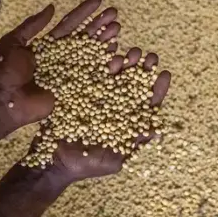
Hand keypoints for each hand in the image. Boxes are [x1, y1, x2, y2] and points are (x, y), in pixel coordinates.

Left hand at [0, 0, 121, 127]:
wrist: (5, 101)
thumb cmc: (5, 72)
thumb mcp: (13, 43)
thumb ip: (31, 25)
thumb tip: (52, 6)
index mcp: (49, 46)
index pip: (70, 25)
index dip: (84, 13)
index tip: (99, 1)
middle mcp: (63, 58)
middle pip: (86, 38)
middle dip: (100, 25)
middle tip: (114, 13)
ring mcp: (70, 74)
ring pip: (93, 55)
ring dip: (106, 41)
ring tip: (117, 29)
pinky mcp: (74, 90)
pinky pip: (94, 78)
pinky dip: (107, 68)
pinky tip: (117, 56)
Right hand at [37, 48, 171, 187]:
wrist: (53, 161)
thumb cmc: (86, 165)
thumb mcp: (113, 159)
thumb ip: (132, 143)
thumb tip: (156, 130)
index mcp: (127, 120)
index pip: (147, 102)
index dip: (157, 89)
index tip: (165, 74)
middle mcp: (114, 105)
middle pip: (133, 83)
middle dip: (143, 69)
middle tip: (150, 57)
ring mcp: (97, 96)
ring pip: (115, 74)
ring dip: (126, 62)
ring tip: (132, 52)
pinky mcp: (78, 90)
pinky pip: (91, 71)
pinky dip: (101, 61)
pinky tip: (110, 51)